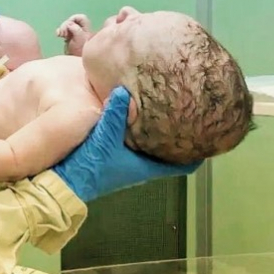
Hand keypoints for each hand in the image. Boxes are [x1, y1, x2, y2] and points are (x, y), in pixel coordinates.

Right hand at [53, 86, 201, 201]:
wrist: (60, 183)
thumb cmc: (87, 167)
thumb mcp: (102, 137)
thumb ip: (115, 113)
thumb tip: (124, 89)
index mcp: (148, 166)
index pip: (188, 163)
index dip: (203, 149)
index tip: (213, 129)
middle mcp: (142, 166)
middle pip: (172, 150)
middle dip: (182, 131)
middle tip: (190, 107)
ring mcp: (127, 163)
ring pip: (154, 144)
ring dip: (160, 129)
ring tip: (166, 104)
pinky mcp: (113, 158)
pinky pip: (136, 141)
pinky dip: (140, 128)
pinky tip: (133, 110)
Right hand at [56, 14, 91, 55]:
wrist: (76, 62)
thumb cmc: (80, 51)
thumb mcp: (79, 38)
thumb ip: (76, 29)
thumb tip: (69, 24)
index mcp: (86, 29)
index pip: (81, 17)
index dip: (74, 19)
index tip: (69, 25)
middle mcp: (80, 30)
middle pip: (72, 21)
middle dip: (66, 25)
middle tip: (64, 33)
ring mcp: (74, 34)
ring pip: (66, 26)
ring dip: (62, 28)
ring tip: (61, 35)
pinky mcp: (68, 38)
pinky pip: (63, 31)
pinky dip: (60, 32)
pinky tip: (58, 35)